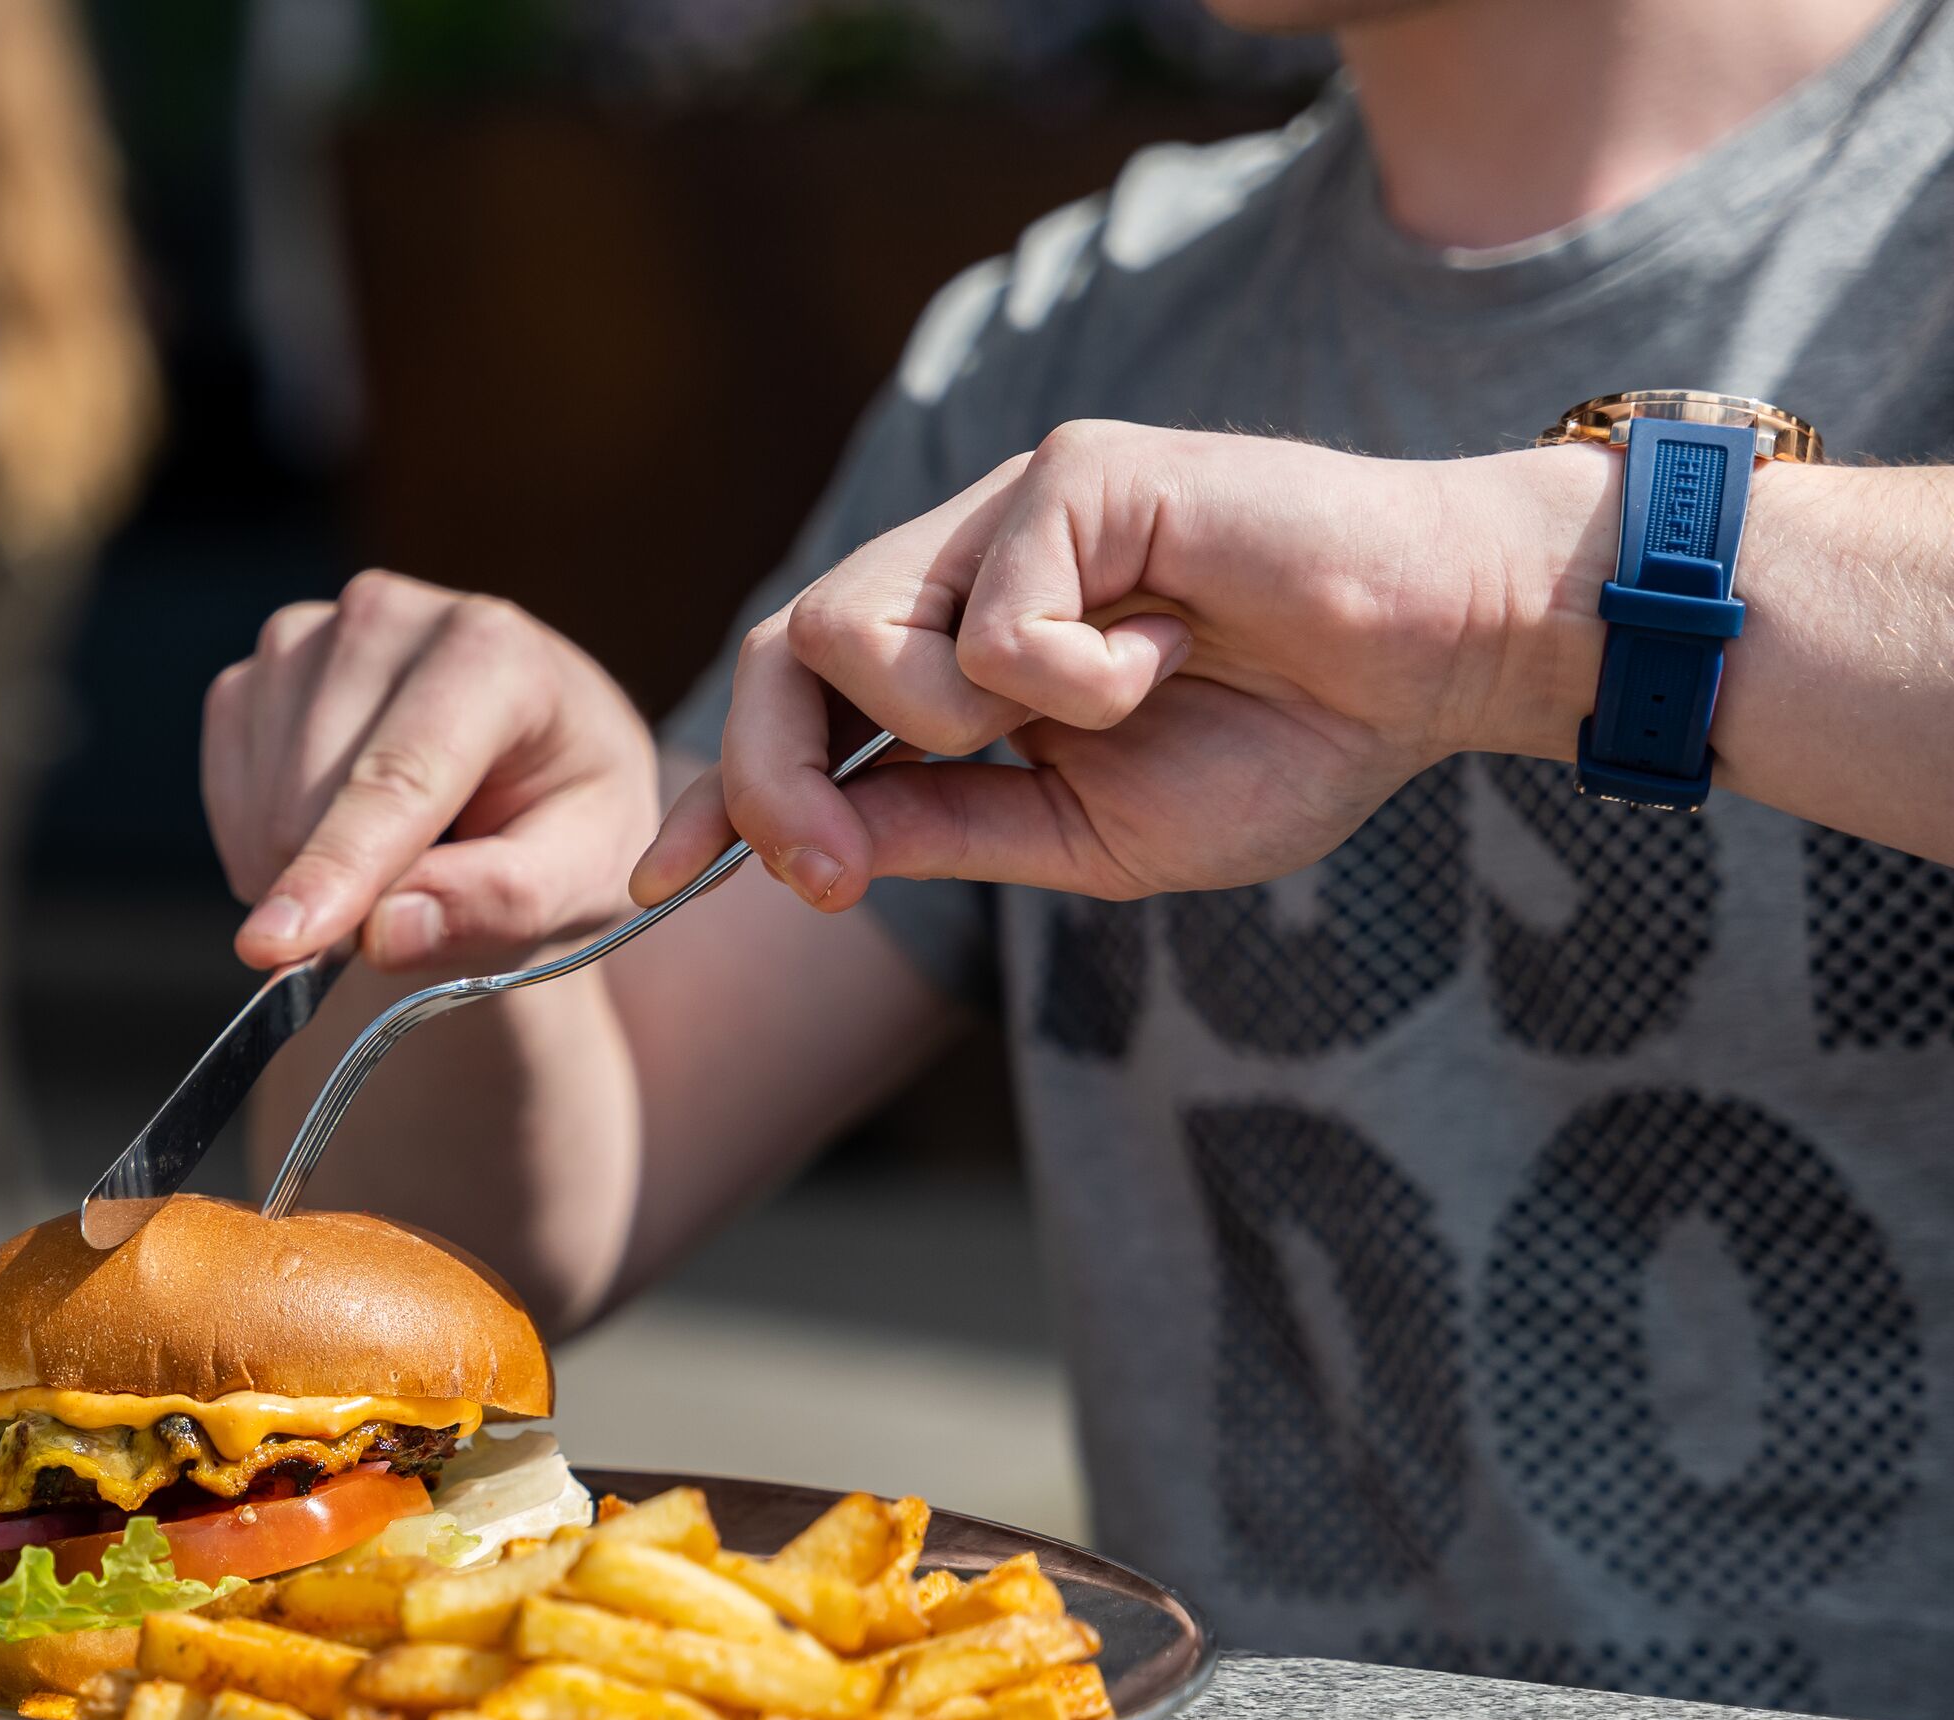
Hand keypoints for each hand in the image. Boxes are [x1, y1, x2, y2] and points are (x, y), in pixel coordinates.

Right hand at [207, 571, 665, 971]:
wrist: (523, 772)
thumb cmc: (564, 822)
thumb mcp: (582, 877)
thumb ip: (502, 903)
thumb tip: (384, 932)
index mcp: (493, 649)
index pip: (397, 777)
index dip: (337, 867)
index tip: (274, 947)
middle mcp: (386, 616)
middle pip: (312, 801)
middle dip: (344, 892)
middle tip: (420, 903)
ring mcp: (307, 636)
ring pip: (260, 807)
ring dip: (307, 874)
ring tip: (393, 860)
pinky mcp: (255, 672)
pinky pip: (226, 798)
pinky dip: (267, 851)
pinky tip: (337, 837)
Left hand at [636, 422, 1608, 911]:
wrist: (1434, 668)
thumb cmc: (1282, 743)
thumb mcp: (1084, 834)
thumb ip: (947, 830)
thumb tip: (806, 854)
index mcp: (956, 655)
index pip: (794, 706)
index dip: (721, 789)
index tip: (654, 880)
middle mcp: (962, 569)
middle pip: (785, 652)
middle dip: (775, 783)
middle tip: (832, 877)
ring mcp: (1012, 510)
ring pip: (856, 628)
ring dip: (953, 723)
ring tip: (1092, 716)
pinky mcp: (1076, 470)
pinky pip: (994, 619)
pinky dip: (1076, 680)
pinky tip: (1167, 654)